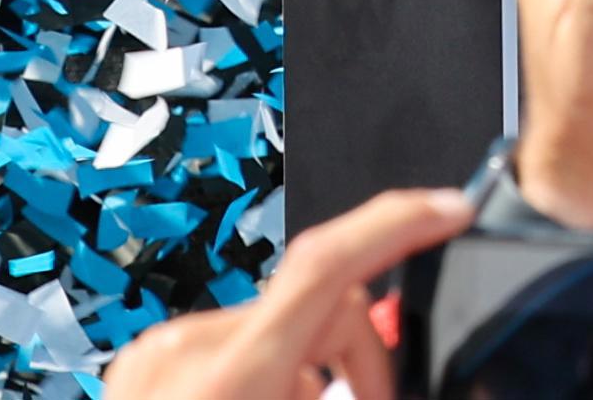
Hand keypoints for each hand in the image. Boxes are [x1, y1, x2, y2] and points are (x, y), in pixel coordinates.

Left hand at [98, 187, 473, 399]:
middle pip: (317, 302)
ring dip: (309, 366)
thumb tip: (396, 381)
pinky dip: (265, 371)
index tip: (451, 211)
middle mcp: (187, 353)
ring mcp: (157, 354)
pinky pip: (229, 341)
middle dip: (361, 351)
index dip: (400, 223)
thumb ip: (351, 395)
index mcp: (231, 383)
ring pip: (275, 323)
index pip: (327, 265)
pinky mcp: (141, 364)